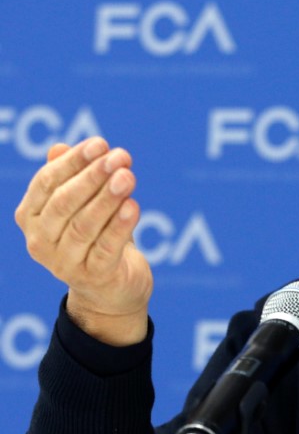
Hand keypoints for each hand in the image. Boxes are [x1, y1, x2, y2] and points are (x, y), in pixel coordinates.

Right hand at [15, 137, 152, 345]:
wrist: (111, 289)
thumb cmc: (96, 236)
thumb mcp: (84, 204)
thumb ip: (72, 177)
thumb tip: (59, 147)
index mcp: (30, 216)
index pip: (47, 183)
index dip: (73, 162)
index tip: (101, 143)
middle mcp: (40, 241)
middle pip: (64, 204)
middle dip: (92, 177)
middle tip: (120, 157)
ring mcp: (64, 262)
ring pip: (84, 226)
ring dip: (107, 198)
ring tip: (128, 177)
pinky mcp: (93, 277)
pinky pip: (106, 248)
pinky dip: (119, 226)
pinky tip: (133, 206)